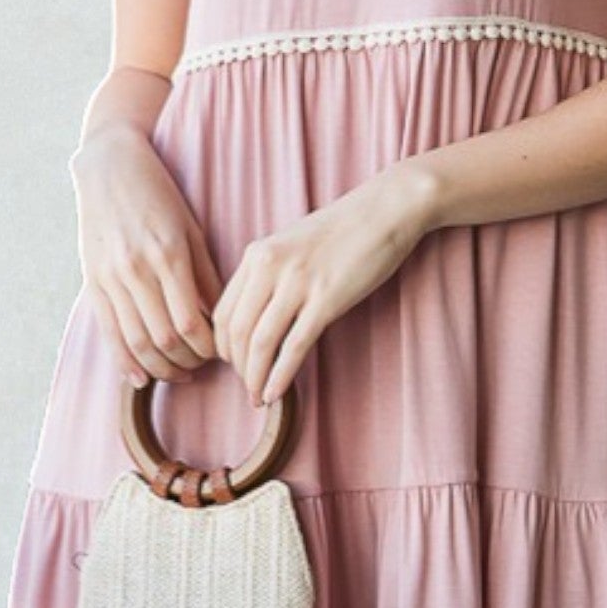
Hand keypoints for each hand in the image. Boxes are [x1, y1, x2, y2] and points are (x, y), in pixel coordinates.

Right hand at [70, 122, 222, 386]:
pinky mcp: (92, 282)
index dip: (209, 348)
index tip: (222, 351)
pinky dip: (125, 362)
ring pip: (136, 343)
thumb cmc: (158, 193)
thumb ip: (206, 273)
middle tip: (203, 366)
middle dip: (189, 362)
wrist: (108, 166)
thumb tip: (222, 318)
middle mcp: (137, 270)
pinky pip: (109, 332)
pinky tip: (140, 378)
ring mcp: (111, 278)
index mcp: (168, 255)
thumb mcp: (190, 227)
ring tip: (179, 372)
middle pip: (165, 340)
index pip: (192, 323)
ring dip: (161, 368)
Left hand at [211, 161, 439, 408]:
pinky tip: (275, 393)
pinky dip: (280, 376)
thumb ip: (269, 275)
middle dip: (237, 367)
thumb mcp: (292, 246)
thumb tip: (256, 317)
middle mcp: (270, 267)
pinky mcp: (327, 299)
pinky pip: (294, 346)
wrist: (386, 210)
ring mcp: (298, 283)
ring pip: (260, 342)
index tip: (232, 363)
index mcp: (257, 254)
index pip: (222, 311)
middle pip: (236, 331)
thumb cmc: (343, 230)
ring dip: (254, 377)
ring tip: (257, 397)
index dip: (221, 346)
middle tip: (245, 386)